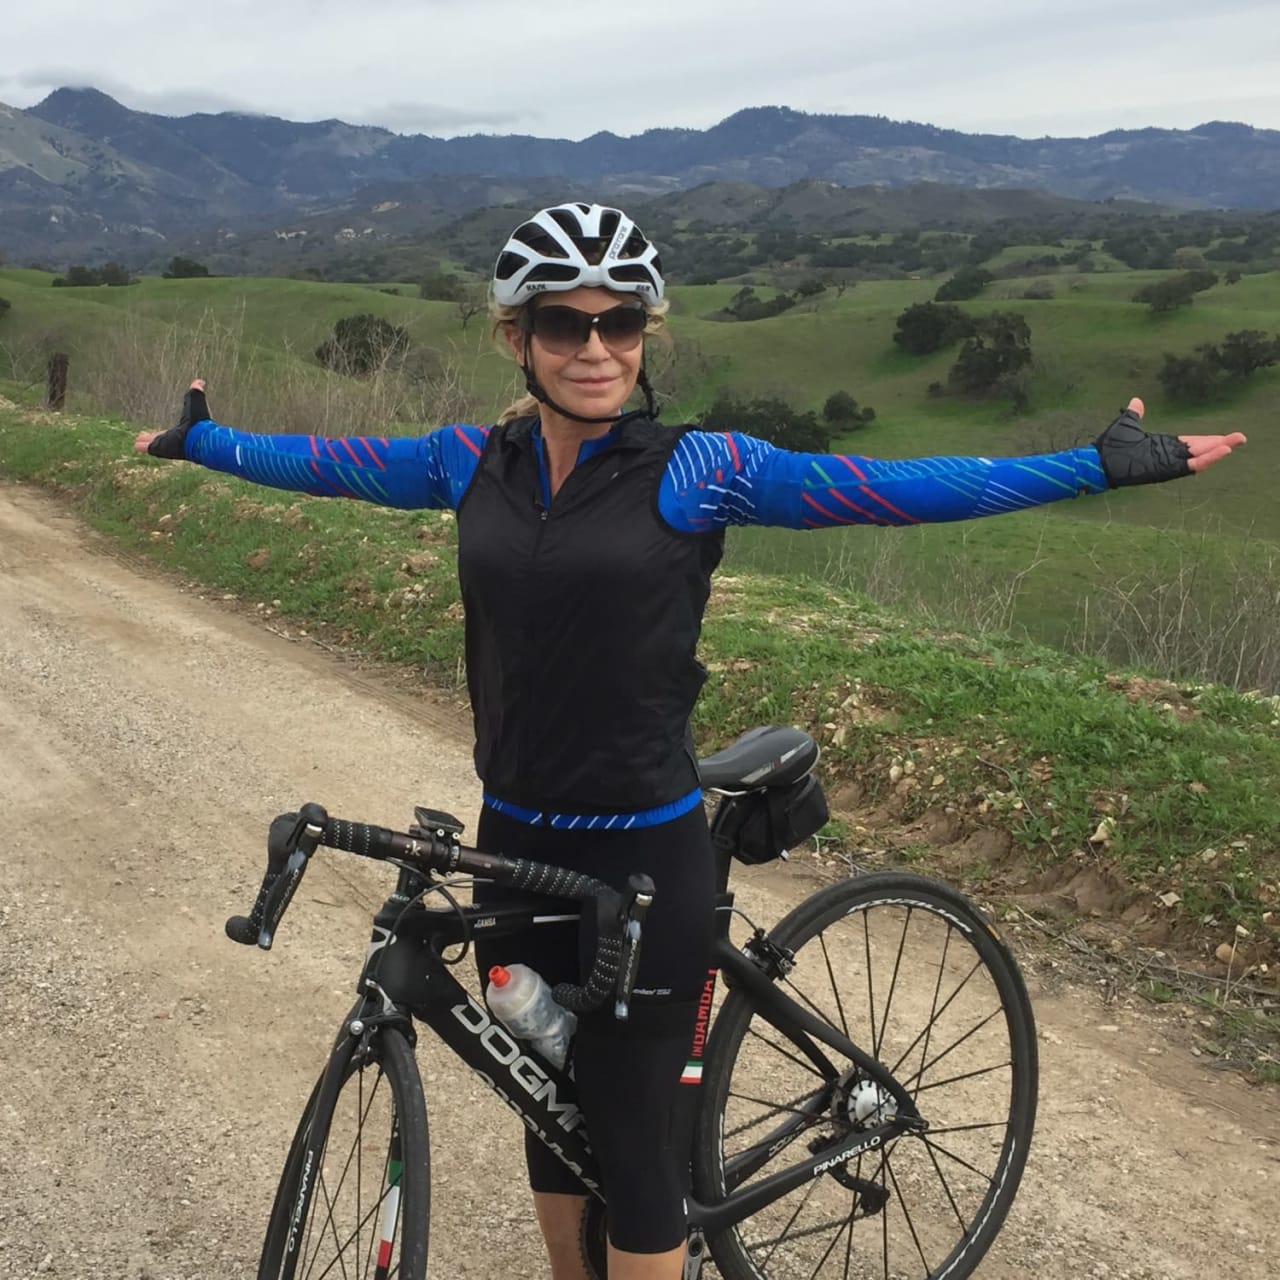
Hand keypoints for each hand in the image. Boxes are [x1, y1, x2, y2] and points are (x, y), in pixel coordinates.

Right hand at [134, 379, 207, 458]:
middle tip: (142, 436)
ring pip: (153, 444)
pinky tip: (136, 446)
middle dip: (151, 438)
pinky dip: (143, 447)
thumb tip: (200, 381)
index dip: (163, 432)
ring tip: (136, 443)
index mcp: (181, 431)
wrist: (200, 435)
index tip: (159, 431)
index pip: (169, 432)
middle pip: (159, 439)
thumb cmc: (199, 420)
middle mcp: (173, 439)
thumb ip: (195, 393)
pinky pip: (150, 448)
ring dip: (146, 443)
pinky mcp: (160, 448)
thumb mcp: (195, 402)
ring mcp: (166, 445)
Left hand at [1095, 397, 1246, 487]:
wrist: (1098, 459)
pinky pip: (1189, 467)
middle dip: (1220, 444)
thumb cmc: (1111, 445)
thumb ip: (1135, 414)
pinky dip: (1205, 460)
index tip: (1225, 436)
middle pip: (1200, 450)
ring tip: (1235, 443)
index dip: (1208, 440)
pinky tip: (1221, 452)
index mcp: (1163, 445)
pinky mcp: (1165, 470)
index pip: (1191, 442)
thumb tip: (1136, 401)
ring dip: (1217, 451)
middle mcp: (1169, 455)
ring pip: (1198, 458)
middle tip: (1241, 439)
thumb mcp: (1127, 425)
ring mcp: (1168, 463)